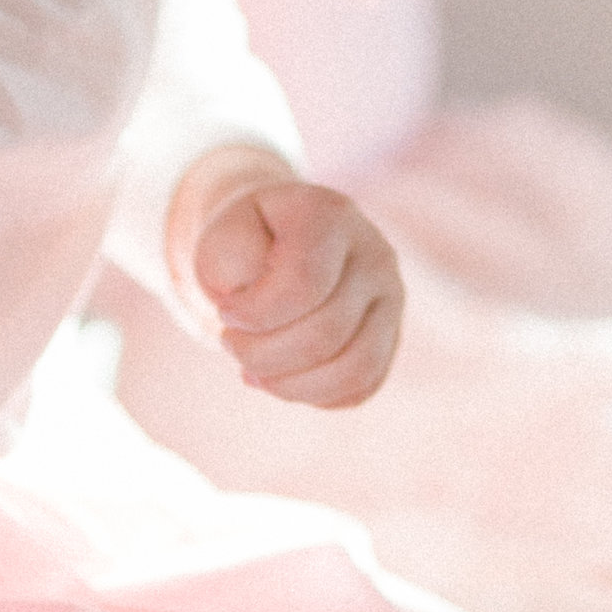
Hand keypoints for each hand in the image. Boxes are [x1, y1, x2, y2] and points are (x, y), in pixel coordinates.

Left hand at [174, 158, 403, 405]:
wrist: (276, 240)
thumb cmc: (246, 242)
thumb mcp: (221, 236)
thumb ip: (231, 260)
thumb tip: (260, 304)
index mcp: (331, 215)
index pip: (304, 282)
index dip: (255, 314)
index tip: (224, 312)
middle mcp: (374, 254)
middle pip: (326, 332)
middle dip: (262, 354)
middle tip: (229, 343)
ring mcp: (390, 297)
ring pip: (354, 368)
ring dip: (290, 385)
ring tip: (253, 372)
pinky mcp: (391, 336)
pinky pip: (363, 386)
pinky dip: (315, 395)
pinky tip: (282, 379)